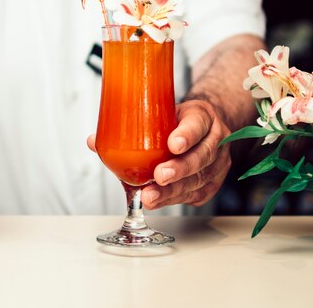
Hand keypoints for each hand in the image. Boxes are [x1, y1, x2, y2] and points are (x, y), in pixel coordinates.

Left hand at [87, 99, 230, 209]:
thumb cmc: (178, 120)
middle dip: (179, 169)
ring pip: (200, 179)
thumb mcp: (161, 112)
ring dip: (173, 190)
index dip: (187, 134)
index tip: (173, 143)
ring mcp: (218, 163)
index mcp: (202, 116)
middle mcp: (215, 139)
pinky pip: (196, 194)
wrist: (204, 127)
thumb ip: (130, 125)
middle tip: (158, 176)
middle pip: (202, 156)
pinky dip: (176, 198)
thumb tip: (94, 141)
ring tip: (151, 196)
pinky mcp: (213, 183)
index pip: (198, 123)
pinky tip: (160, 199)